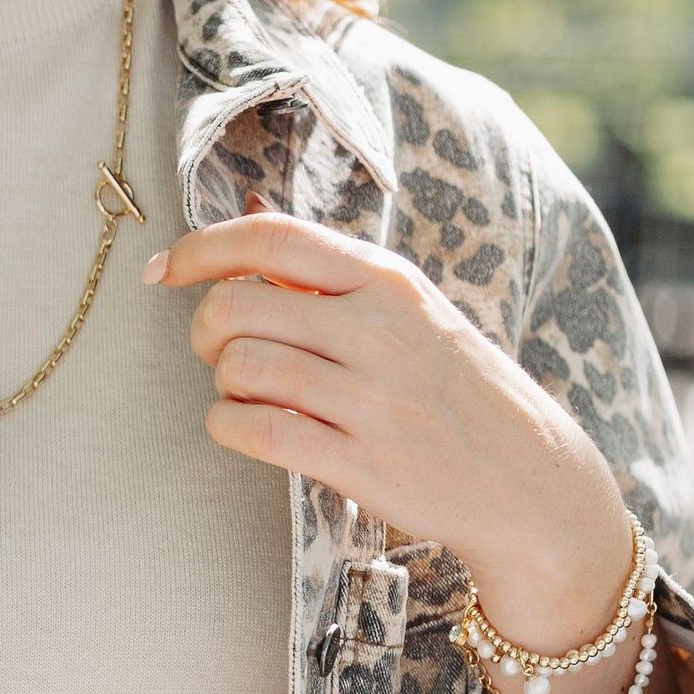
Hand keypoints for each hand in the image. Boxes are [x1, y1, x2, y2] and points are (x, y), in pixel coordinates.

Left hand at [147, 206, 632, 673]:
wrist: (530, 481)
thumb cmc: (455, 391)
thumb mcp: (410, 312)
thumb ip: (330, 276)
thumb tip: (249, 213)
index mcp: (388, 281)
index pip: (272, 238)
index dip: (201, 248)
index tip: (164, 268)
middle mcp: (380, 331)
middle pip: (236, 306)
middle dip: (205, 329)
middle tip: (219, 351)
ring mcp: (373, 400)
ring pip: (241, 368)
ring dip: (222, 383)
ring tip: (245, 393)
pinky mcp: (362, 464)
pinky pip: (256, 432)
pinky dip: (228, 426)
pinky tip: (243, 427)